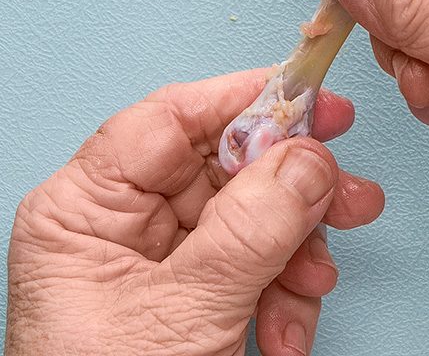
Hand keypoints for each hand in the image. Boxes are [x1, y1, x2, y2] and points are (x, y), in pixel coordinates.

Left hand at [5, 69, 384, 355]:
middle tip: (346, 196)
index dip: (246, 100)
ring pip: (252, 218)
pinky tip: (287, 333)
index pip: (169, 121)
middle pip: (223, 168)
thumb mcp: (182, 312)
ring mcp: (158, 267)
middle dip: (290, 190)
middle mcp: (118, 228)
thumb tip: (306, 156)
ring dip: (296, 252)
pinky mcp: (192, 301)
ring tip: (316, 283)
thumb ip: (249, 228)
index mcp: (82, 211)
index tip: (314, 96)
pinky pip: (255, 267)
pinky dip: (286, 295)